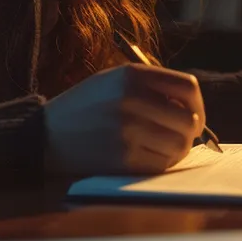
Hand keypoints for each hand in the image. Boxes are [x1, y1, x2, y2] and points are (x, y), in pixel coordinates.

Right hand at [43, 64, 205, 175]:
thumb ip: (151, 87)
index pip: (188, 87)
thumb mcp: (112, 81)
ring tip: (158, 148)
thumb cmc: (85, 108)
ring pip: (179, 145)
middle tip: (180, 138)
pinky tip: (143, 158)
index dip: (197, 105)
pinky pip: (161, 165)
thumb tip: (192, 108)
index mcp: (132, 75)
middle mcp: (131, 99)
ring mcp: (128, 130)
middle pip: (189, 120)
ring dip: (175, 151)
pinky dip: (158, 164)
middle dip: (189, 132)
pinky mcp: (123, 158)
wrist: (44, 136)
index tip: (193, 116)